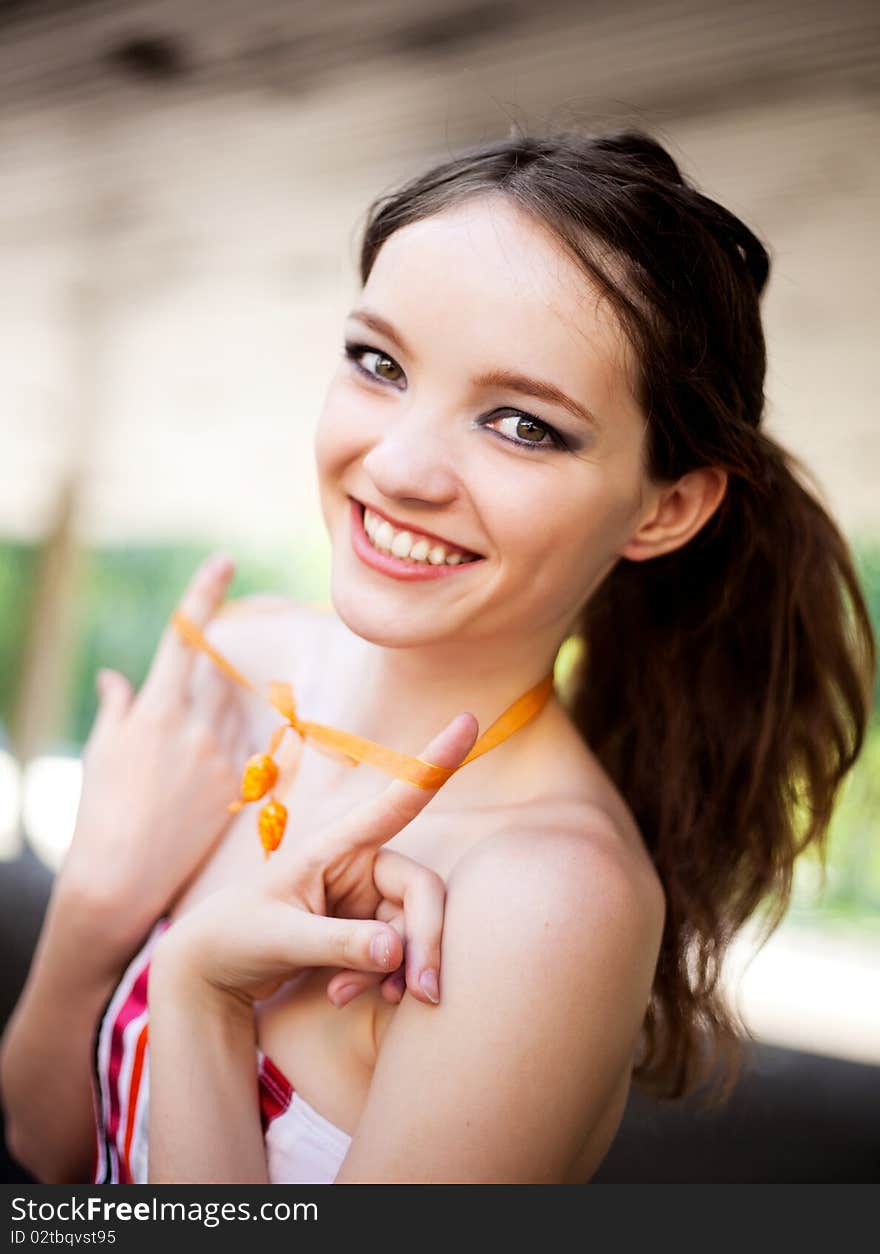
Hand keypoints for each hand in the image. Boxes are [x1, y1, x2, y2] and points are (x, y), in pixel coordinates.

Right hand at [59, 553, 248, 958]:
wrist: (122, 878)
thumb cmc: (102, 812)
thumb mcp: (104, 753)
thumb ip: (117, 708)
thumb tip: (116, 678)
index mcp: (156, 708)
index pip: (184, 636)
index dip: (204, 593)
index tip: (224, 561)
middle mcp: (195, 724)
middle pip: (217, 673)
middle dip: (211, 675)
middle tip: (192, 714)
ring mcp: (222, 754)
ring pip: (234, 711)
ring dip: (219, 719)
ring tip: (182, 766)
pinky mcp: (240, 784)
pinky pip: (247, 749)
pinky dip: (233, 753)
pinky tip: (203, 783)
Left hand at [150, 712, 479, 1007]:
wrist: (214, 971)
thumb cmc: (236, 937)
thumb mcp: (279, 939)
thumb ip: (337, 944)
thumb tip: (397, 954)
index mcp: (335, 844)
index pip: (397, 800)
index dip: (436, 762)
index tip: (468, 720)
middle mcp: (361, 862)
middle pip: (424, 891)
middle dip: (425, 943)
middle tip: (424, 994)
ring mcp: (368, 896)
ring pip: (414, 930)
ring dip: (393, 971)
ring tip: (345, 994)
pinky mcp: (369, 928)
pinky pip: (399, 953)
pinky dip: (382, 978)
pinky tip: (347, 994)